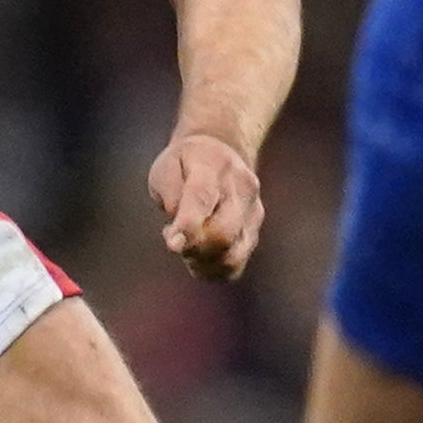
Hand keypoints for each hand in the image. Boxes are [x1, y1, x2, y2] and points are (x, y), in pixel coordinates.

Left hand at [147, 132, 263, 280]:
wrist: (223, 152)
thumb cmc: (187, 163)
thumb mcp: (167, 166)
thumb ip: (169, 195)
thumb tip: (179, 233)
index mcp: (214, 165)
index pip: (202, 199)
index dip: (188, 226)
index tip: (172, 244)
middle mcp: (242, 189)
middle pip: (223, 233)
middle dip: (193, 248)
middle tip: (174, 240)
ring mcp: (254, 212)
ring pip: (232, 255)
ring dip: (202, 262)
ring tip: (187, 247)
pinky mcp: (254, 231)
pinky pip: (234, 266)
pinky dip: (212, 270)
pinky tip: (198, 257)